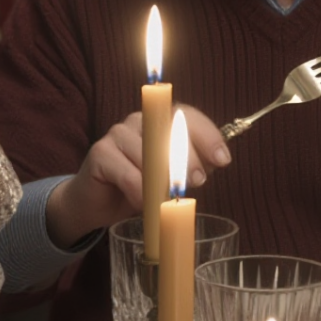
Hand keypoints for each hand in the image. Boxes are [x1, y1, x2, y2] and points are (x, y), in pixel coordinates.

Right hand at [44, 103, 229, 249]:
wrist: (97, 202)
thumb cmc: (137, 186)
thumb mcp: (170, 177)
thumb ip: (191, 166)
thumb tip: (214, 164)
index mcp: (160, 121)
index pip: (187, 115)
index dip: (207, 136)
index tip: (223, 160)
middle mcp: (140, 120)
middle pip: (170, 129)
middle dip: (189, 157)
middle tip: (198, 181)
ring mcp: (117, 133)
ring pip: (149, 153)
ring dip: (164, 179)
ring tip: (168, 199)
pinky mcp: (100, 153)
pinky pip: (128, 174)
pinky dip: (140, 192)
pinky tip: (143, 204)